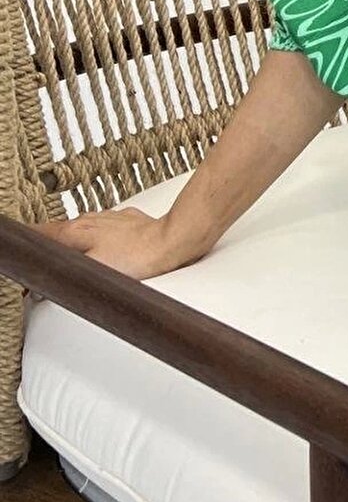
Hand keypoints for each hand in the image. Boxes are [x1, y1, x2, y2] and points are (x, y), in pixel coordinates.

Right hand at [31, 206, 192, 282]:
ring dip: (72, 243)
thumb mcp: (91, 270)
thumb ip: (64, 274)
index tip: (22, 260)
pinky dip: (96, 240)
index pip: (37, 234)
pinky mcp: (125, 222)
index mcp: (75, 231)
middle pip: (57, 232)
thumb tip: (42, 282)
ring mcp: (108, 219)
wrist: (171, 242)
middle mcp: (88, 220)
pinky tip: (103, 251)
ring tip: (72, 259)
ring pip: (80, 230)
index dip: (26, 248)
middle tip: (44, 264)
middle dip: (47, 247)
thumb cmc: (137, 256)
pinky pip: (103, 230)